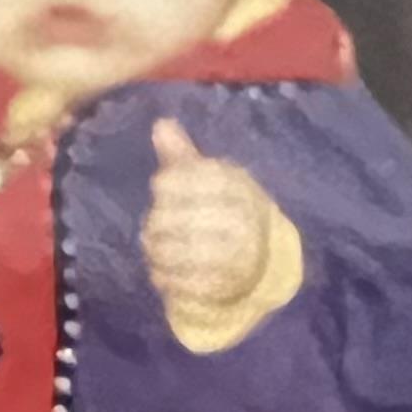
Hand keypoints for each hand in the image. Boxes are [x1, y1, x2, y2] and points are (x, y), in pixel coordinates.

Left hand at [143, 118, 278, 315]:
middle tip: (152, 224)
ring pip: (186, 253)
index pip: (204, 179)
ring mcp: (239, 257)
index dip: (174, 180)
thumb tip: (160, 124)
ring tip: (152, 247)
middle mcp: (245, 221)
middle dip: (161, 221)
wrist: (259, 260)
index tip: (160, 184)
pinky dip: (168, 279)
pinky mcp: (229, 286)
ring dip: (160, 251)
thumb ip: (182, 155)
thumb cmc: (222, 210)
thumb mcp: (206, 179)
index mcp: (241, 189)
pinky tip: (159, 272)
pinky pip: (189, 284)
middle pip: (188, 218)